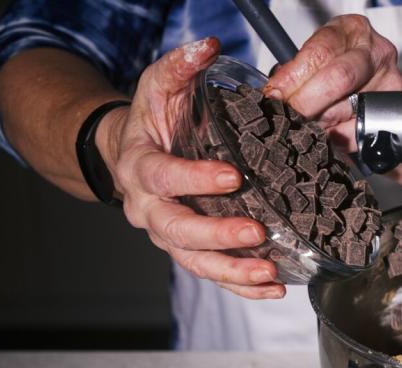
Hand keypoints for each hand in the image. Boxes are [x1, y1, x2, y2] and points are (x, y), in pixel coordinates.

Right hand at [104, 38, 284, 299]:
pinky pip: (213, 275)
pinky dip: (241, 285)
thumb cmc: (151, 120)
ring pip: (196, 262)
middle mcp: (151, 210)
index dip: (195, 179)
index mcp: (141, 168)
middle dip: (218, 236)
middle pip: (179, 231)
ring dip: (233, 271)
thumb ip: (182, 66)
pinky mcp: (190, 250)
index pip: (164, 177)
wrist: (129, 153)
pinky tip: (272, 287)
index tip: (233, 176)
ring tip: (269, 272)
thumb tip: (209, 46)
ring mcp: (169, 235)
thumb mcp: (160, 86)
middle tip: (256, 232)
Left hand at [264, 14, 401, 151]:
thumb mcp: (315, 52)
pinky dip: (338, 137)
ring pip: (347, 110)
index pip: (320, 54)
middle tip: (290, 115)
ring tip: (310, 120)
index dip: (295, 78)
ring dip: (320, 122)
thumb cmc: (338, 58)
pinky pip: (360, 132)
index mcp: (353, 30)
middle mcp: (376, 53)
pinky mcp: (393, 112)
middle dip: (307, 102)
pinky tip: (329, 130)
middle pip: (339, 80)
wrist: (368, 69)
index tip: (277, 95)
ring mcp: (389, 82)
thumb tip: (276, 96)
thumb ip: (295, 70)